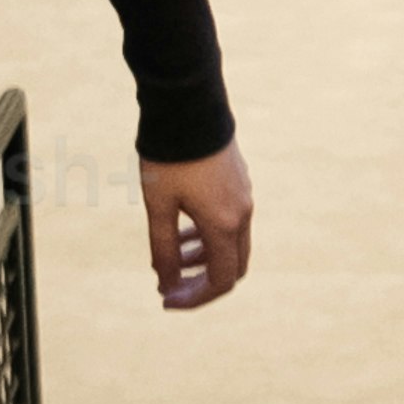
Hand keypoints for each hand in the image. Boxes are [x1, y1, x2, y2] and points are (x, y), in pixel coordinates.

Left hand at [136, 145, 253, 311]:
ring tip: (174, 257)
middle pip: (232, 266)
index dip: (194, 298)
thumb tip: (167, 285)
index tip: (165, 298)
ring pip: (231, 243)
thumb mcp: (159, 207)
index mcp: (224, 224)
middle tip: (171, 285)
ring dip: (204, 258)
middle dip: (202, 282)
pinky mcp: (239, 181)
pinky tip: (184, 227)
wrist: (189, 104)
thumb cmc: (170, 157)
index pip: (220, 281)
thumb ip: (164, 249)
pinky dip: (210, 235)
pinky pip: (231, 222)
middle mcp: (242, 214)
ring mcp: (244, 196)